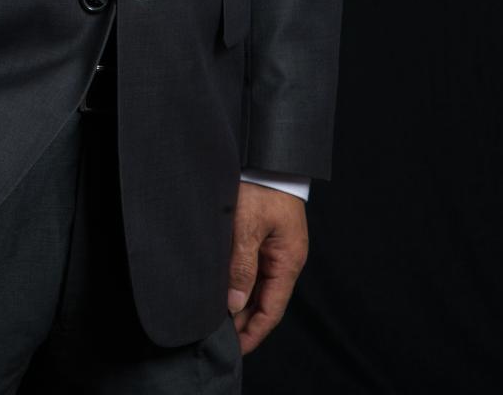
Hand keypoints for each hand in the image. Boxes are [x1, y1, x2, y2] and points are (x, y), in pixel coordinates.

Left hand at [226, 180, 308, 353]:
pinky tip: (221, 287)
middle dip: (242, 320)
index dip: (253, 332)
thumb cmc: (260, 185)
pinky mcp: (264, 235)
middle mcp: (285, 258)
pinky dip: (238, 281)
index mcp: (288, 260)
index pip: (272, 310)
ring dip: (238, 300)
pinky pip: (252, 267)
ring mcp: (275, 247)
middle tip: (216, 336)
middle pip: (264, 300)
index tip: (234, 349)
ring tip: (214, 317)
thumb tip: (233, 304)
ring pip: (256, 284)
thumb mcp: (247, 226)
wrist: (265, 154)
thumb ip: (241, 266)